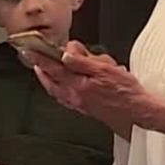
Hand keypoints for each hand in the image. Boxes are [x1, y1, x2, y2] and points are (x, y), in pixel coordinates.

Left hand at [25, 40, 164, 136]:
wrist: (137, 114)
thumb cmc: (126, 93)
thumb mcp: (105, 69)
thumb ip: (82, 62)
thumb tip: (66, 54)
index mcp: (77, 85)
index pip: (52, 68)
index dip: (39, 58)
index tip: (28, 51)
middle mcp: (74, 96)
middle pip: (51, 79)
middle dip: (43, 67)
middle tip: (36, 56)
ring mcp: (78, 103)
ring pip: (56, 88)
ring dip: (50, 77)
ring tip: (49, 67)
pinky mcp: (85, 107)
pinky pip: (65, 95)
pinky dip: (59, 87)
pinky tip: (64, 84)